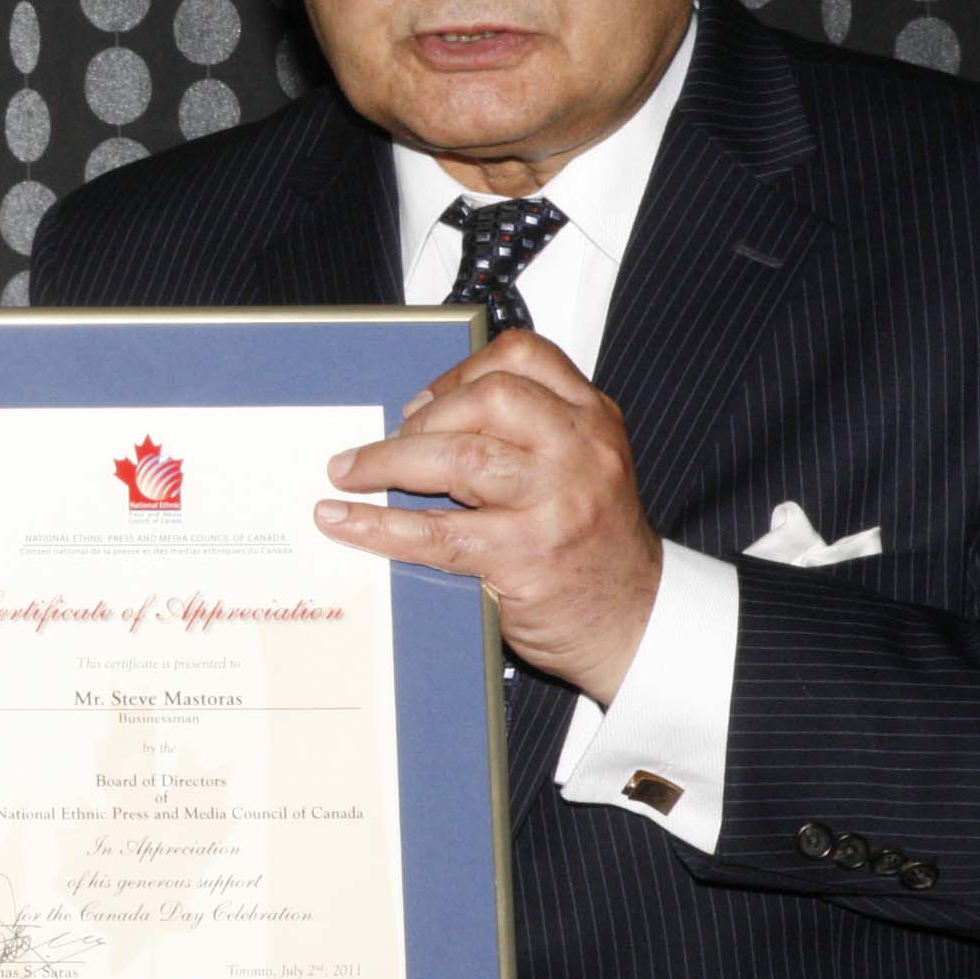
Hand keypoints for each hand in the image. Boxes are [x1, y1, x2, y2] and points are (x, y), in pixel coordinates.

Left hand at [315, 329, 663, 702]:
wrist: (635, 621)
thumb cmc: (594, 542)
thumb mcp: (583, 467)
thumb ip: (529, 434)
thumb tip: (421, 420)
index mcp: (593, 419)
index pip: (524, 357)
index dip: (460, 371)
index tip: (424, 400)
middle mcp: (580, 452)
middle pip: (490, 398)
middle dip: (425, 415)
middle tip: (388, 441)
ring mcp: (555, 505)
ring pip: (461, 457)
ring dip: (389, 461)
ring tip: (350, 472)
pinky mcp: (524, 557)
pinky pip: (437, 533)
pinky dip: (379, 525)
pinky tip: (344, 521)